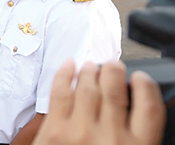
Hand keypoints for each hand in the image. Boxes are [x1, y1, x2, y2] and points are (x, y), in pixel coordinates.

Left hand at [33, 59, 165, 144]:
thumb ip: (135, 141)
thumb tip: (137, 118)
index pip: (149, 105)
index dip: (145, 85)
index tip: (140, 79)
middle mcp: (110, 136)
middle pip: (115, 88)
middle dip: (114, 70)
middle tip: (113, 65)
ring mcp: (79, 131)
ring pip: (88, 85)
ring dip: (91, 70)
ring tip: (92, 66)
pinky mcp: (53, 130)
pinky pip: (60, 92)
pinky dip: (65, 74)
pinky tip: (69, 66)